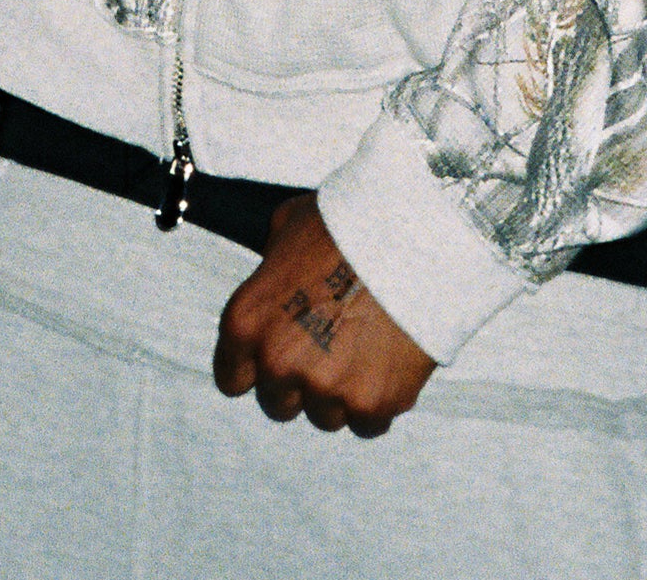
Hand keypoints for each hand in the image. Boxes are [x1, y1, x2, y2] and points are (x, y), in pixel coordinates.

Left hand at [212, 196, 434, 437]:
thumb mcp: (291, 226)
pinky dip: (378, 401)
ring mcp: (325, 388)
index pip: (231, 377)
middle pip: (277, 403)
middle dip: (299, 382)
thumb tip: (273, 274)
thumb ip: (271, 265)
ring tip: (364, 348)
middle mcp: (278, 362)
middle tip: (329, 347)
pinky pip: (368, 423)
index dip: (255, 366)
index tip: (277, 355)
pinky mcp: (371, 404)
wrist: (415, 237)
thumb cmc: (351, 223)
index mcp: (247, 322)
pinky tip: (388, 363)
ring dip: (340, 393)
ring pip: (324, 416)